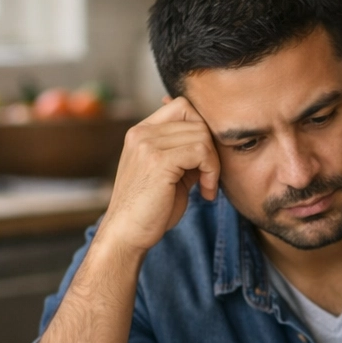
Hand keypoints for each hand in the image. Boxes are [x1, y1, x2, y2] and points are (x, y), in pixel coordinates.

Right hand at [98, 97, 220, 254]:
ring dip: (213, 163)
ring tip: (206, 187)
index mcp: (141, 132)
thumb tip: (214, 138)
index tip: (204, 160)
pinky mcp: (157, 160)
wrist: (127, 235)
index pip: (183, 107)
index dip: (202, 130)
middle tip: (209, 177)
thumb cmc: (150, 209)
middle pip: (196, 119)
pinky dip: (211, 172)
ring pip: (202, 134)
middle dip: (211, 148)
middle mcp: (141, 132)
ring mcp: (147, 144)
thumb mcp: (170, 173)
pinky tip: (205, 192)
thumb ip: (186, 152)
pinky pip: (201, 151)